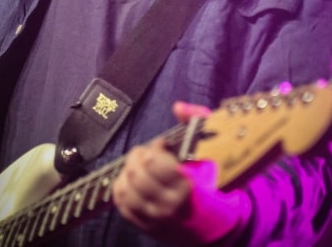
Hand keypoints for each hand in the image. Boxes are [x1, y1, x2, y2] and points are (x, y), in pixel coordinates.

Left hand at [112, 102, 251, 244]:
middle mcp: (167, 203)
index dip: (154, 147)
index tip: (163, 145)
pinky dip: (121, 185)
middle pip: (136, 173)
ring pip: (125, 188)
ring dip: (128, 170)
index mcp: (185, 184)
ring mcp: (153, 217)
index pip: (153, 161)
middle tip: (148, 153)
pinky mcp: (142, 224)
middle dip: (138, 156)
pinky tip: (133, 179)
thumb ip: (198, 120)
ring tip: (140, 166)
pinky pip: (121, 202)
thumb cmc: (210, 181)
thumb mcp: (211, 147)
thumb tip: (178, 106)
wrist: (209, 222)